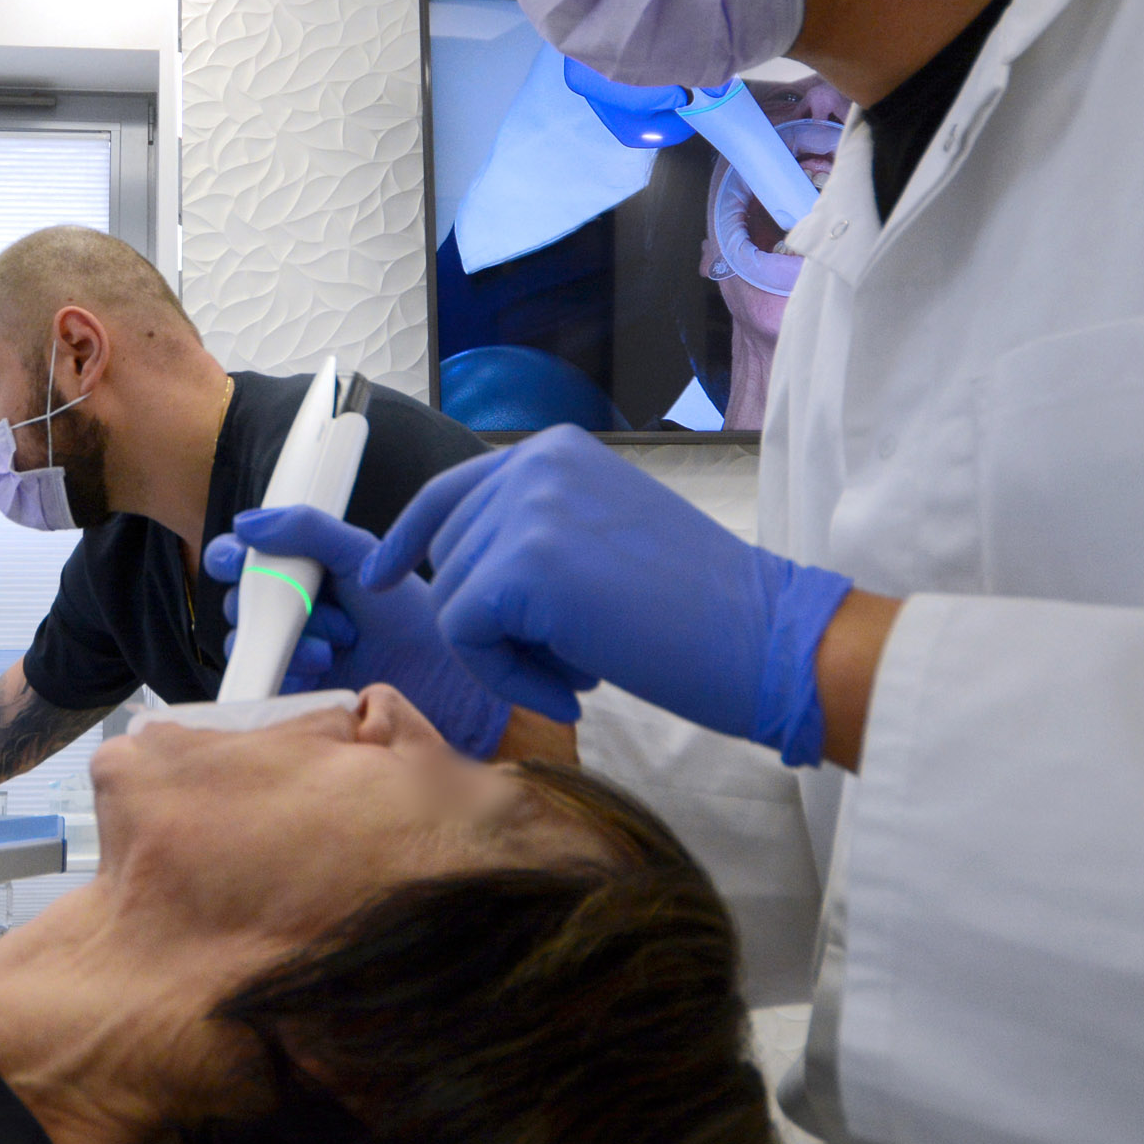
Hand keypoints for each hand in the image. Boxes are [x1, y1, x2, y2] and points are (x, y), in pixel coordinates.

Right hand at [203, 506, 509, 759]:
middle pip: (239, 600)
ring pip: (250, 639)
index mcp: (302, 571)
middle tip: (302, 602)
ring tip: (336, 640)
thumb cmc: (410, 616)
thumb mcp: (360, 556)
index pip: (244, 558)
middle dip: (265, 600)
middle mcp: (290, 610)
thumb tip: (248, 524)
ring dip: (288, 635)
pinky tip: (325, 663)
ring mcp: (290, 651)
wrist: (441, 676)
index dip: (230, 557)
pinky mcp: (294, 689)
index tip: (236, 560)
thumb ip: (307, 530)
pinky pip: (264, 676)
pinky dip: (290, 666)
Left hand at [363, 426, 852, 765]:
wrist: (763, 638)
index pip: (449, 492)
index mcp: (554, 452)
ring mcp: (527, 509)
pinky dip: (508, 679)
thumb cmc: (697, 607)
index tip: (380, 573)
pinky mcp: (523, 565)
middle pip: (448, 559)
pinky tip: (572, 691)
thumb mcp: (604, 534)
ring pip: (452, 603)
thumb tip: (458, 564)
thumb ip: (536, 531)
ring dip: (506, 657)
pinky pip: (466, 637)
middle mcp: (534, 464)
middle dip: (493, 623)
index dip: (407, 538)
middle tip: (575, 654)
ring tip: (583, 666)